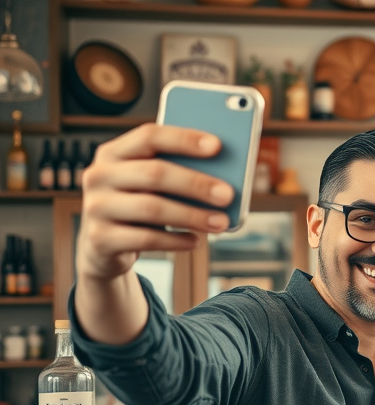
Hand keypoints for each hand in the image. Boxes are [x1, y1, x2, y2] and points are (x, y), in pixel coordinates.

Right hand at [77, 123, 232, 282]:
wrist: (104, 247)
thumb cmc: (139, 206)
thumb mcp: (151, 186)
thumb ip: (177, 173)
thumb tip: (225, 176)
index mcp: (114, 153)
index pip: (149, 136)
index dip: (184, 139)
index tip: (217, 146)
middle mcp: (99, 176)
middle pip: (154, 173)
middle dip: (196, 183)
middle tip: (227, 194)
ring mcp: (96, 207)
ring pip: (152, 208)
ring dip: (192, 215)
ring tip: (221, 222)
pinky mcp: (100, 239)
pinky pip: (146, 239)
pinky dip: (176, 240)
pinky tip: (196, 241)